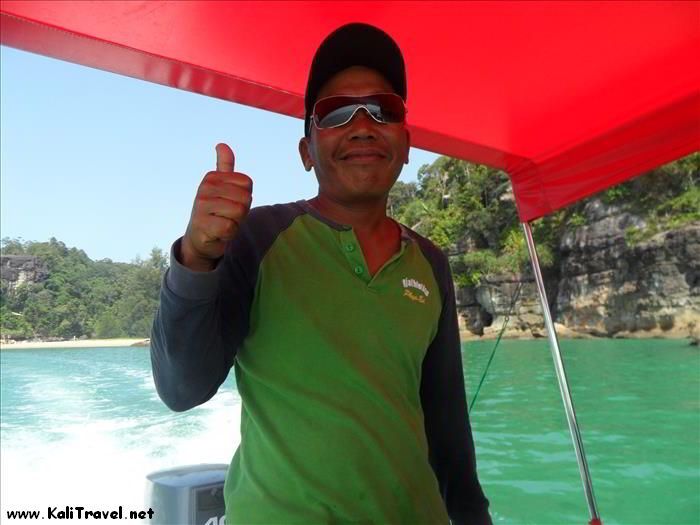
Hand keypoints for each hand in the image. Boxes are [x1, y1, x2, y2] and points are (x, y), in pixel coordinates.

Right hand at [180, 143, 252, 270]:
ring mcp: (201, 206)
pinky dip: (229, 233)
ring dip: (235, 223)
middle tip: (227, 216)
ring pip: (238, 211)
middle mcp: (204, 189)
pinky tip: (218, 233)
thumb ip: (224, 167)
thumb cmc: (216, 212)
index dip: (245, 197)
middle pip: (245, 198)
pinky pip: (230, 226)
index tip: (230, 203)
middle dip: (241, 212)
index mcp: (211, 177)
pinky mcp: (202, 224)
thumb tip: (222, 144)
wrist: (200, 239)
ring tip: (222, 223)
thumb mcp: (222, 188)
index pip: (247, 183)